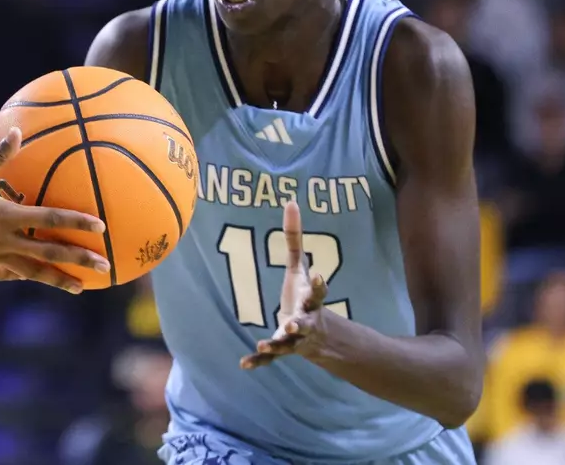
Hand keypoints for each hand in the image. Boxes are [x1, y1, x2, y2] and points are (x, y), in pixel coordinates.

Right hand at [0, 128, 109, 293]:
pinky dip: (20, 275)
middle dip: (78, 259)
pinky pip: (5, 272)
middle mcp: (3, 240)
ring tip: (78, 287)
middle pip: (48, 253)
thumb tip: (16, 132)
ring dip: (57, 278)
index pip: (49, 220)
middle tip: (104, 266)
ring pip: (31, 271)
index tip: (101, 226)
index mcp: (5, 217)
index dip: (76, 223)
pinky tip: (27, 277)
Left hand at [241, 200, 328, 369]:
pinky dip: (258, 362)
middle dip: (300, 322)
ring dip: (276, 344)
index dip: (319, 285)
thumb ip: (294, 238)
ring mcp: (294, 339)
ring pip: (287, 344)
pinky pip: (270, 359)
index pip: (317, 293)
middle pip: (304, 322)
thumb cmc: (304, 296)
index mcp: (310, 301)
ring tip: (264, 345)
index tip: (320, 276)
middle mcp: (305, 321)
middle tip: (292, 322)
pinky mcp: (282, 350)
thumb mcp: (299, 268)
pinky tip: (243, 364)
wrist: (318, 336)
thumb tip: (290, 201)